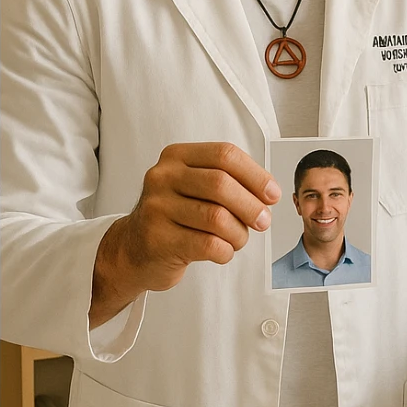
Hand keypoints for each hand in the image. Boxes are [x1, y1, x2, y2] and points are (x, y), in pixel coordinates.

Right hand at [90, 142, 280, 326]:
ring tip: (238, 240)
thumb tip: (269, 194)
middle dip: (251, 206)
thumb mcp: (196, 188)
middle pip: (222, 185)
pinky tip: (222, 251)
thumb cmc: (175, 216)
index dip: (256, 175)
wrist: (133, 249)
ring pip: (217, 218)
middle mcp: (162, 177)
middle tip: (263, 222)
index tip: (272, 194)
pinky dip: (226, 251)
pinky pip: (209, 245)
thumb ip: (229, 183)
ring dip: (239, 234)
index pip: (225, 155)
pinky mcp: (158, 240)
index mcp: (176, 156)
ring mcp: (156, 208)